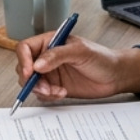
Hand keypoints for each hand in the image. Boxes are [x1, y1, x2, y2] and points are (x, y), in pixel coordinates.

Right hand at [13, 33, 139, 101]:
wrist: (116, 76)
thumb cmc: (102, 58)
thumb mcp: (80, 51)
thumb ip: (58, 55)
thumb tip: (38, 64)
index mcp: (50, 42)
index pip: (26, 48)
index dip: (24, 60)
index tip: (30, 72)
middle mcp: (47, 57)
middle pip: (24, 67)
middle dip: (31, 80)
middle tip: (44, 88)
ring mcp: (50, 73)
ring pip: (31, 83)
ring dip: (41, 90)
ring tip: (57, 91)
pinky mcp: (55, 87)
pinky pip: (42, 94)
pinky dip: (49, 96)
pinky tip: (62, 93)